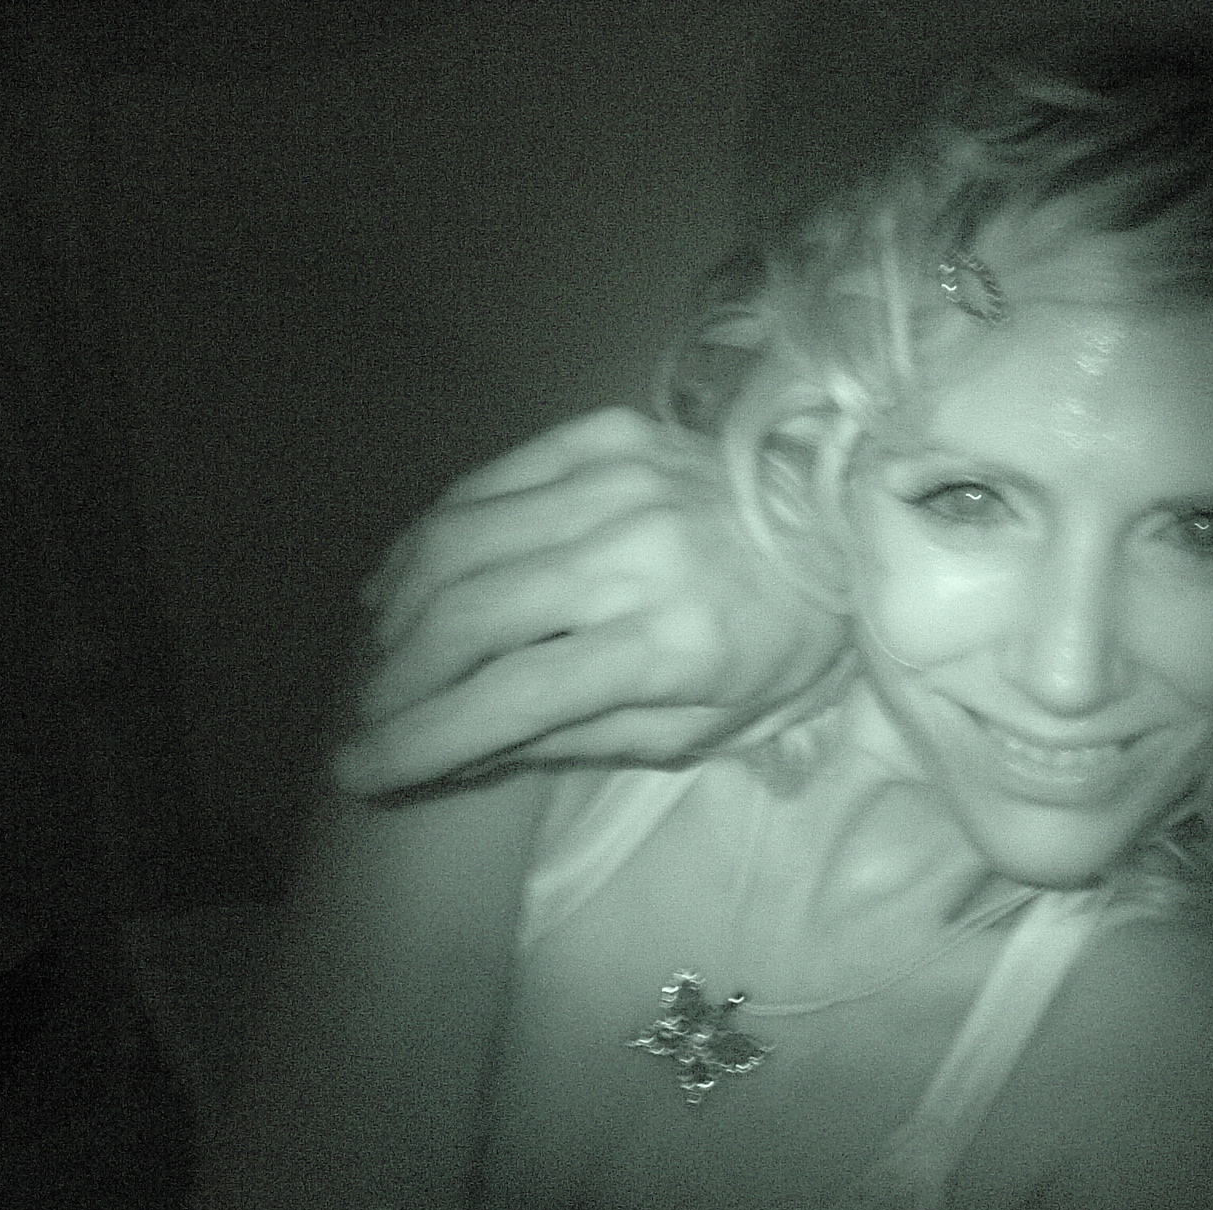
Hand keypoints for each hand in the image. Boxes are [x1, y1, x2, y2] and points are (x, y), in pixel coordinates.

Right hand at [335, 408, 849, 796]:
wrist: (856, 535)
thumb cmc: (784, 653)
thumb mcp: (701, 731)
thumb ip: (578, 738)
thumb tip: (456, 750)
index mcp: (672, 645)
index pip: (510, 697)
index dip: (418, 739)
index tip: (356, 771)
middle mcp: (638, 553)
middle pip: (464, 616)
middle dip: (394, 680)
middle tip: (366, 721)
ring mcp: (620, 482)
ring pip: (458, 541)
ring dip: (399, 609)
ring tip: (383, 660)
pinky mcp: (610, 434)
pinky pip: (486, 483)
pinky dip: (431, 536)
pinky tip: (407, 580)